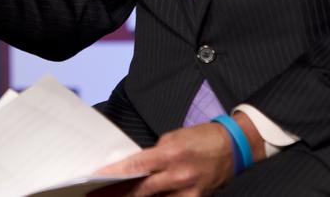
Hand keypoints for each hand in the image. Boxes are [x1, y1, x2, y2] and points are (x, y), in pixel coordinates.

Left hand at [95, 113, 263, 196]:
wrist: (232, 147)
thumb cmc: (200, 139)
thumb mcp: (172, 138)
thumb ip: (153, 155)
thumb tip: (134, 168)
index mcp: (171, 154)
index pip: (136, 166)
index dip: (115, 174)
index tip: (96, 179)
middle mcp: (178, 175)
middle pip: (141, 190)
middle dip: (117, 194)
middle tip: (96, 195)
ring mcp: (188, 191)